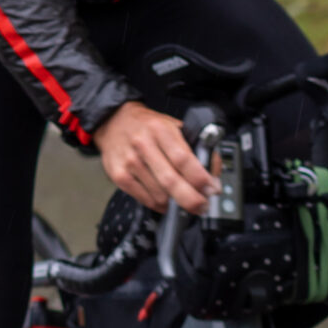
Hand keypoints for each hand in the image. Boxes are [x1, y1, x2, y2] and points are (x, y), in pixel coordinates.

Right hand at [96, 100, 217, 213]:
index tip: (212, 189)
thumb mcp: (174, 126)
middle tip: (203, 206)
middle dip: (191, 199)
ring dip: (176, 202)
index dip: (200, 178)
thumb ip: (196, 147)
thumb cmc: (149, 127)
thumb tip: (213, 174)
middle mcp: (143, 145)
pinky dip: (160, 205)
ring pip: (160, 195)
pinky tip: (165, 198)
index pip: (183, 158)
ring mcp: (129, 162)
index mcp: (160, 130)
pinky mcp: (119, 176)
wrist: (114, 122)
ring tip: (182, 198)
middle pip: (171, 181)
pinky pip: (146, 200)